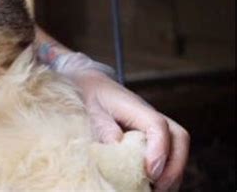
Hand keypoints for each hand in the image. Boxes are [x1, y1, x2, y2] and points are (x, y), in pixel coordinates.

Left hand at [51, 53, 189, 191]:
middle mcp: (149, 116)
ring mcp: (152, 127)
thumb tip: (117, 146)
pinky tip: (151, 185)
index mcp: (134, 107)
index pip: (158, 126)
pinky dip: (164, 172)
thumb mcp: (89, 110)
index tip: (150, 172)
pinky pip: (167, 154)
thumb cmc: (88, 97)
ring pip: (177, 149)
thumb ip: (103, 127)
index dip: (159, 149)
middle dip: (174, 167)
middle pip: (179, 138)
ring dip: (172, 173)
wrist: (87, 85)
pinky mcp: (149, 138)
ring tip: (154, 190)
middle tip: (158, 188)